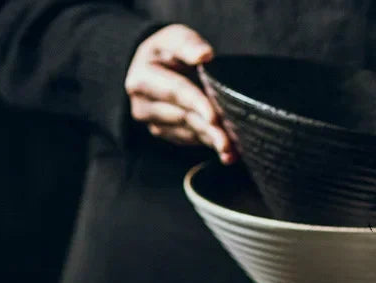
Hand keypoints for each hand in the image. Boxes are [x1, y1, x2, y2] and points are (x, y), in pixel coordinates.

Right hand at [125, 24, 235, 162]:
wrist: (153, 68)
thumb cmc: (166, 51)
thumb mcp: (173, 37)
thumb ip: (188, 44)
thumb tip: (205, 55)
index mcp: (142, 79)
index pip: (175, 92)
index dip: (197, 104)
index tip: (214, 117)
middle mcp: (143, 106)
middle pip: (183, 118)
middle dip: (209, 130)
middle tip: (229, 143)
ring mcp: (153, 123)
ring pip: (188, 133)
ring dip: (212, 141)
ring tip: (232, 150)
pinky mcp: (165, 134)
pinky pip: (190, 140)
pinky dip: (210, 143)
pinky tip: (228, 151)